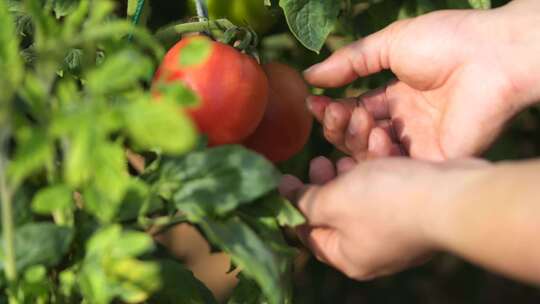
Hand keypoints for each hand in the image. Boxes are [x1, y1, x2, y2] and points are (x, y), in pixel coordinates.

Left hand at [280, 156, 489, 279]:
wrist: (454, 197)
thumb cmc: (386, 202)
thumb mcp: (333, 201)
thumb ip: (304, 202)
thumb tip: (283, 197)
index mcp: (347, 256)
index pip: (308, 235)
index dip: (293, 205)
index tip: (287, 179)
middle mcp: (371, 250)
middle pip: (335, 215)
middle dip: (325, 183)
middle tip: (318, 161)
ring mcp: (395, 231)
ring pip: (362, 198)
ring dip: (351, 170)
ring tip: (344, 152)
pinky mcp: (414, 212)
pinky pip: (386, 190)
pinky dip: (377, 170)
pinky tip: (375, 147)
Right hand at [305, 1, 539, 160]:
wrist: (491, 55)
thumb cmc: (446, 42)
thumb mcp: (389, 44)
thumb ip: (350, 62)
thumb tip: (309, 75)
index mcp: (398, 96)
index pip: (356, 110)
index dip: (333, 109)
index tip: (313, 101)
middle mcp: (405, 123)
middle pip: (359, 136)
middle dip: (338, 125)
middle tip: (332, 111)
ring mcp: (418, 142)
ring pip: (371, 154)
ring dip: (353, 138)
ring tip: (356, 117)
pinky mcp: (432, 159)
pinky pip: (395, 166)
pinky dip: (377, 154)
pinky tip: (374, 133)